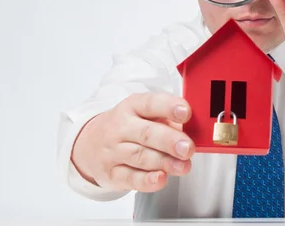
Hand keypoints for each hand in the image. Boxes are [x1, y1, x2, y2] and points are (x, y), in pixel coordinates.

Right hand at [71, 92, 194, 192]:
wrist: (90, 144)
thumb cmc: (129, 127)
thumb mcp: (145, 115)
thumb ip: (169, 120)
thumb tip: (195, 131)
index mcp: (132, 107)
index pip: (150, 103)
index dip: (169, 107)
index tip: (186, 112)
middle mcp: (120, 128)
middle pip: (146, 134)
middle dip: (170, 141)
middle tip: (188, 148)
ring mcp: (113, 151)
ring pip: (140, 157)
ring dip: (165, 162)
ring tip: (184, 166)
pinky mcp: (111, 174)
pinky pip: (130, 178)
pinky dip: (147, 181)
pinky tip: (161, 179)